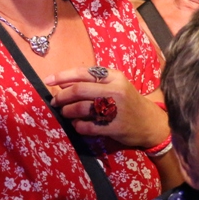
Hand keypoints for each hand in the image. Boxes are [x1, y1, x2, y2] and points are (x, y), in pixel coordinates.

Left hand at [46, 67, 168, 148]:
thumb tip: (63, 82)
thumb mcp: (116, 85)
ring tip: (66, 113)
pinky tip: (78, 125)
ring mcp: (115, 109)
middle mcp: (115, 90)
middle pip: (79, 90)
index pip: (84, 72)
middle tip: (55, 102)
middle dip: (62, 96)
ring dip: (68, 111)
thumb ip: (93, 82)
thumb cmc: (128, 101)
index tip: (48, 80)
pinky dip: (77, 126)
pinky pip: (87, 126)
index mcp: (114, 77)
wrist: (149, 122)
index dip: (63, 76)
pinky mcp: (113, 127)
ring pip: (81, 108)